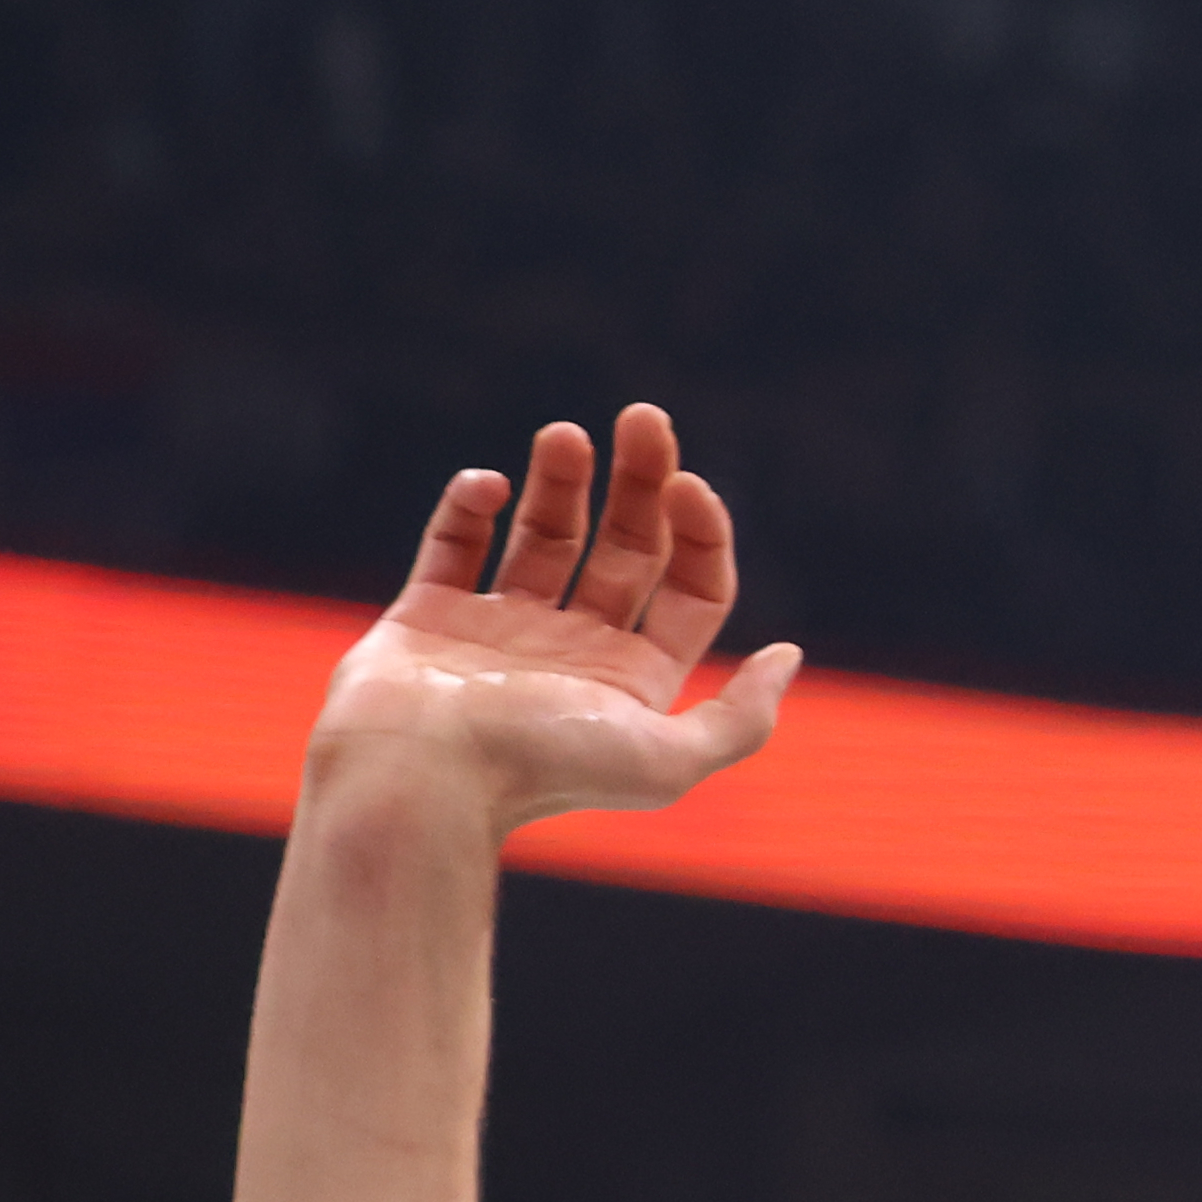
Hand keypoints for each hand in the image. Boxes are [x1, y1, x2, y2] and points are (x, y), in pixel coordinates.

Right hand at [308, 406, 801, 828]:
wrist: (414, 784)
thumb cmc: (538, 768)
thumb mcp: (667, 761)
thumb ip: (740, 718)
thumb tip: (787, 655)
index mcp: (631, 680)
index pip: (690, 588)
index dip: (702, 532)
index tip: (688, 484)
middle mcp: (571, 652)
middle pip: (623, 547)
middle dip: (640, 482)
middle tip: (644, 417)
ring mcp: (496, 632)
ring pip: (542, 536)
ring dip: (561, 479)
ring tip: (566, 434)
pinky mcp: (424, 618)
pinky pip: (452, 545)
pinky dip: (470, 505)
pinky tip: (491, 486)